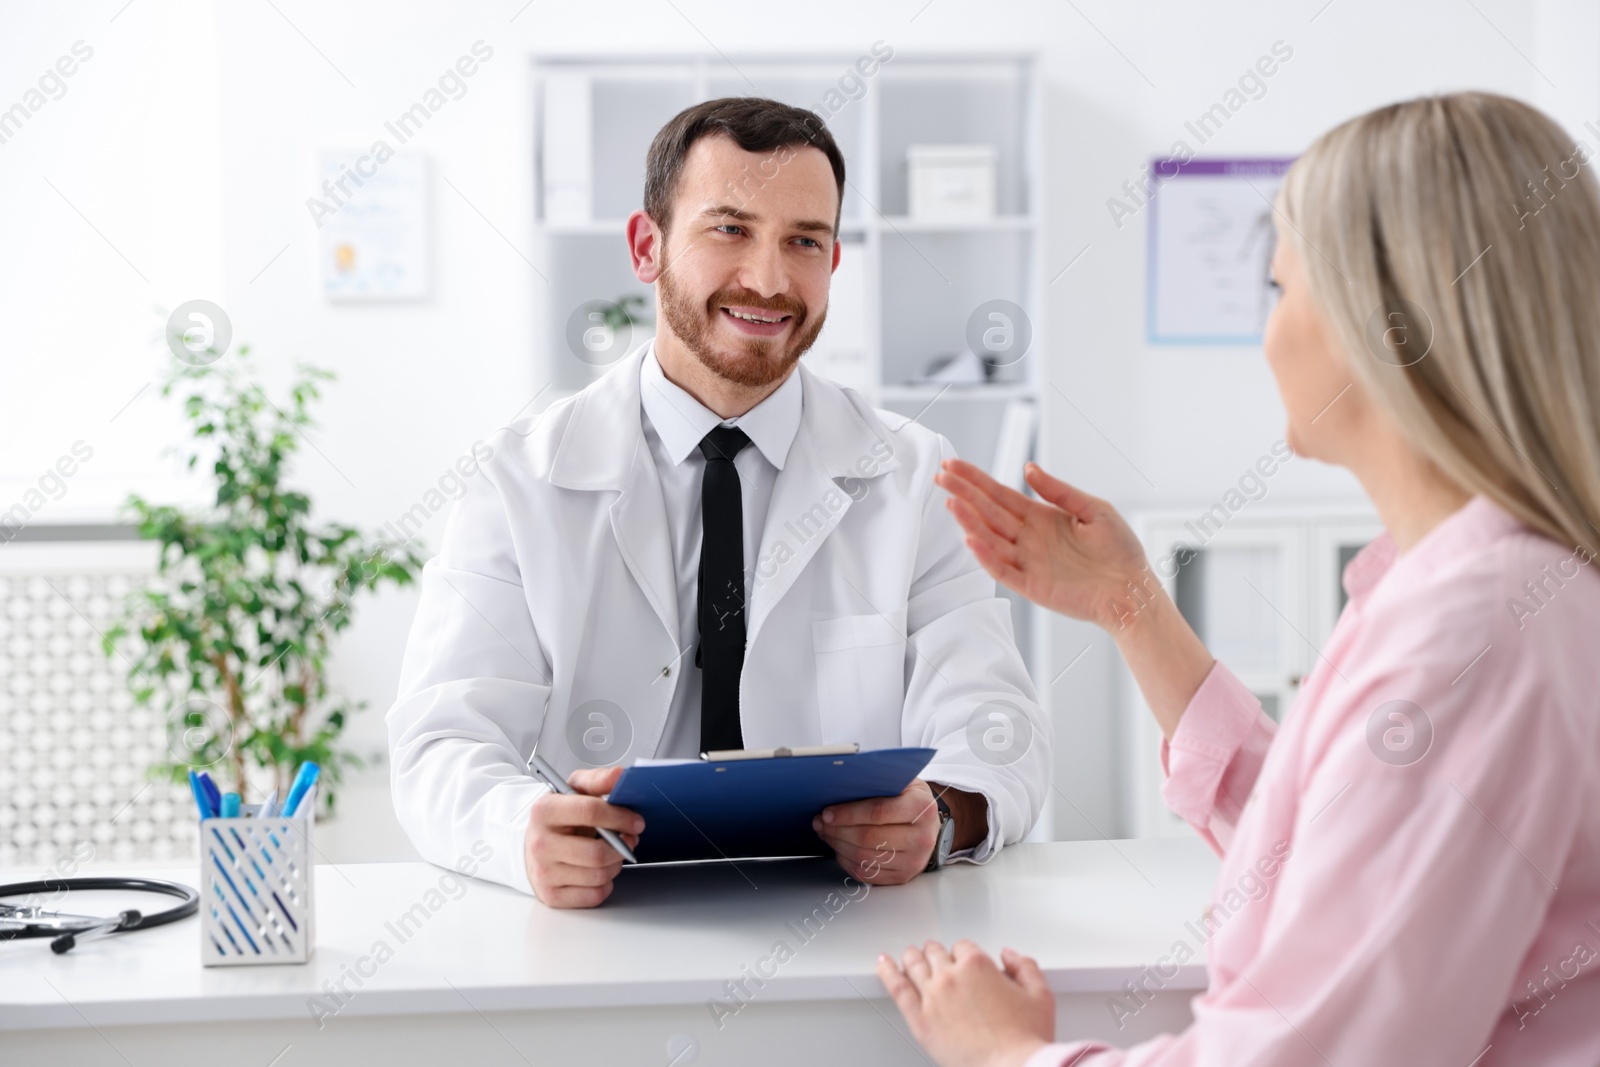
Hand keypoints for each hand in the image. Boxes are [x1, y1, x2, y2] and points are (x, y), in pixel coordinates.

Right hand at [523, 765, 642, 907]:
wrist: (531, 845)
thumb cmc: (558, 818)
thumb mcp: (574, 790)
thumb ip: (598, 780)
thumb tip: (620, 775)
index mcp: (544, 811)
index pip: (590, 812)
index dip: (620, 817)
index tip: (636, 821)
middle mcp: (540, 844)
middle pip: (597, 853)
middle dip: (623, 847)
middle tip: (629, 840)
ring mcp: (544, 873)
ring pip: (599, 876)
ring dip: (616, 864)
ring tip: (612, 853)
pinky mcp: (551, 895)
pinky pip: (594, 895)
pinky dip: (605, 884)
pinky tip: (599, 870)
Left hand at [813, 778, 942, 883]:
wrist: (930, 826)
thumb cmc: (910, 800)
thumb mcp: (902, 782)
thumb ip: (878, 782)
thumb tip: (841, 784)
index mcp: (921, 808)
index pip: (878, 812)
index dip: (848, 814)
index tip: (827, 813)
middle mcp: (921, 837)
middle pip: (868, 838)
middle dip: (837, 830)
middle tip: (820, 823)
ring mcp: (914, 861)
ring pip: (865, 858)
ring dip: (838, 845)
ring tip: (826, 833)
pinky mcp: (903, 876)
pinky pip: (867, 874)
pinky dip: (846, 861)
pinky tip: (839, 848)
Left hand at [878, 940, 1054, 1066]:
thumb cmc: (1025, 1038)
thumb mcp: (1040, 995)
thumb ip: (1025, 966)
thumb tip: (1009, 955)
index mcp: (978, 965)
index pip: (963, 946)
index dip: (965, 953)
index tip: (964, 960)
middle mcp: (950, 976)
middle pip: (936, 953)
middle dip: (937, 952)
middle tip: (935, 955)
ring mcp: (932, 996)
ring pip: (914, 965)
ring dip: (913, 956)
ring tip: (910, 954)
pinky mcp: (919, 1019)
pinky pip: (897, 987)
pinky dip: (887, 971)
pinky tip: (883, 964)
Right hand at [935, 458, 1153, 631]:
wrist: (1133, 590)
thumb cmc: (1120, 551)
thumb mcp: (1093, 508)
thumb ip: (1059, 490)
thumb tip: (1029, 469)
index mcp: (1041, 517)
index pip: (1000, 494)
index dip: (976, 480)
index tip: (954, 466)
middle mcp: (1028, 538)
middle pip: (988, 512)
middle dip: (964, 493)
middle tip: (941, 476)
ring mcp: (1027, 562)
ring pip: (990, 539)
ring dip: (969, 521)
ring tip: (951, 503)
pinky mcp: (1031, 586)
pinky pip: (1003, 570)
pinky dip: (986, 557)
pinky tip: (971, 540)